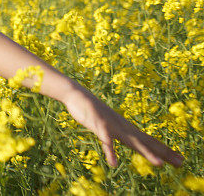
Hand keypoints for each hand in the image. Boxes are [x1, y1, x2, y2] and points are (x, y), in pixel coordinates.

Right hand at [62, 86, 183, 167]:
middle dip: (162, 153)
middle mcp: (123, 128)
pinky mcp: (98, 125)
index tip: (180, 160)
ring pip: (131, 141)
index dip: (164, 150)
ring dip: (145, 152)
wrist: (77, 95)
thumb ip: (116, 132)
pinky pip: (105, 141)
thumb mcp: (107, 124)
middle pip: (145, 142)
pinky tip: (114, 163)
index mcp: (125, 128)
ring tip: (159, 164)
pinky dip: (110, 152)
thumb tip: (125, 138)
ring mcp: (111, 126)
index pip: (148, 140)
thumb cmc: (92, 111)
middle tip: (181, 163)